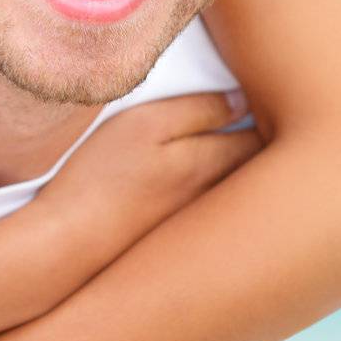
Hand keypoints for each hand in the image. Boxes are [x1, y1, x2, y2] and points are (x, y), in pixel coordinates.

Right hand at [32, 91, 261, 274]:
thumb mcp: (147, 124)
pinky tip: (199, 189)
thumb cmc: (102, 176)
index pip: (260, 136)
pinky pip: (213, 213)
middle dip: (264, 143)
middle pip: (255, 167)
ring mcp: (197, 224)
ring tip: (240, 146)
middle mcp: (215, 198)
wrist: (69, 245)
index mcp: (212, 164)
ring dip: (244, 172)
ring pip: (236, 191)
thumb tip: (244, 101)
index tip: (270, 96)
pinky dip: (219, 198)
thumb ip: (198, 110)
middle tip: (265, 117)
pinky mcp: (176, 240)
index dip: (270, 114)